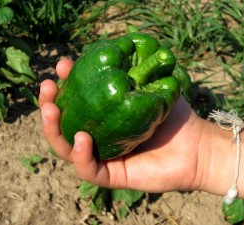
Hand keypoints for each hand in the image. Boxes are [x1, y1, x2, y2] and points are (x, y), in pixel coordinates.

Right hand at [39, 59, 205, 192]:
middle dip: (49, 106)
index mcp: (103, 119)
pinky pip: (88, 169)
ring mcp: (103, 158)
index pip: (75, 104)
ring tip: (50, 110)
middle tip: (47, 87)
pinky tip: (81, 137)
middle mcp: (99, 138)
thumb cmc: (174, 116)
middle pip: (64, 126)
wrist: (196, 145)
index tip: (61, 67)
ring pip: (68, 149)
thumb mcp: (149, 87)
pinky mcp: (112, 176)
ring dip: (53, 130)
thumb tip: (109, 49)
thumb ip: (128, 71)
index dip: (63, 86)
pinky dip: (80, 154)